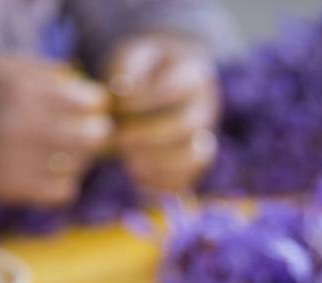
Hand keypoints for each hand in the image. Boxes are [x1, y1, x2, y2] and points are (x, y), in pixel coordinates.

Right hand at [0, 54, 111, 207]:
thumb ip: (42, 69)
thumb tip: (83, 82)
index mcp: (24, 90)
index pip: (89, 100)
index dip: (95, 104)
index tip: (87, 107)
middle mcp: (25, 124)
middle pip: (94, 135)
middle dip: (97, 133)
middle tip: (90, 132)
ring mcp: (20, 159)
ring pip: (81, 165)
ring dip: (81, 159)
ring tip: (68, 153)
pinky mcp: (15, 189)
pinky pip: (64, 191)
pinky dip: (65, 184)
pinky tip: (54, 175)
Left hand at [106, 33, 219, 194]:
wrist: (156, 90)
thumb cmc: (138, 74)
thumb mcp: (129, 58)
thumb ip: (125, 68)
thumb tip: (122, 90)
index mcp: (192, 76)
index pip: (175, 88)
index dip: (142, 99)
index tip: (116, 105)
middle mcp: (205, 108)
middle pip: (185, 126)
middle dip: (146, 135)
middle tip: (118, 137)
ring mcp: (203, 138)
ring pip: (194, 158)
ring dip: (157, 164)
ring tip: (127, 161)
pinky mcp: (193, 166)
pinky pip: (186, 182)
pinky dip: (161, 185)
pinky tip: (136, 177)